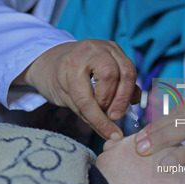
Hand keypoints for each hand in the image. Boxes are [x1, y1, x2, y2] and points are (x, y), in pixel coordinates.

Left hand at [13, 40, 139, 139]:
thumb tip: (112, 133)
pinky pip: (131, 70)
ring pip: (127, 71)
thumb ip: (88, 114)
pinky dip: (131, 88)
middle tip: (111, 116)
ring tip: (117, 109)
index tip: (112, 134)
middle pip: (111, 76)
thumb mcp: (66, 99)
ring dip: (125, 96)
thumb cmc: (57, 80)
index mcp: (70, 65)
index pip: (87, 97)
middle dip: (114, 101)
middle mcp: (90, 50)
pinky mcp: (116, 50)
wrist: (53, 57)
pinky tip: (128, 100)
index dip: (100, 119)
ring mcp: (106, 47)